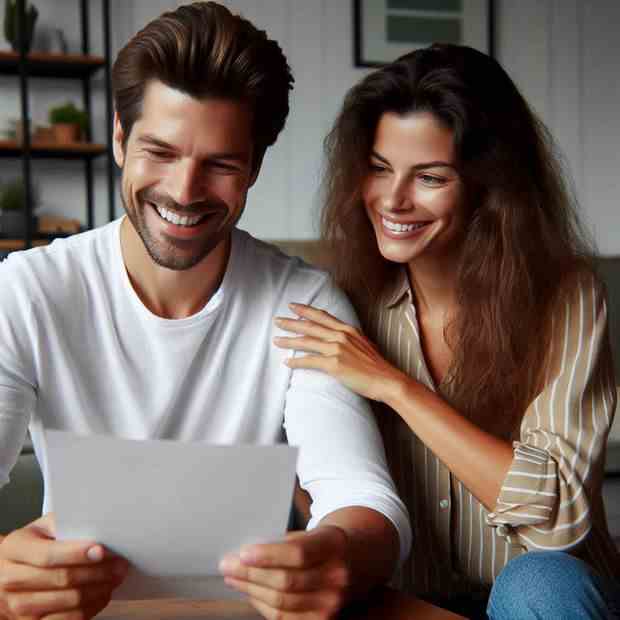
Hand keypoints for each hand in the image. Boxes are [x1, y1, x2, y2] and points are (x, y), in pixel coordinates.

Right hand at [0, 514, 127, 619]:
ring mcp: (18, 605)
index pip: (48, 555)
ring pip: (67, 602)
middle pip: (61, 579)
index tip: (101, 550)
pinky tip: (102, 594)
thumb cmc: (31, 546)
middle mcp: (11, 579)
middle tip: (119, 564)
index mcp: (14, 549)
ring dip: (98, 589)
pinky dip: (90, 607)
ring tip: (115, 577)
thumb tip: (95, 521)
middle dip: (96, 572)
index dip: (76, 554)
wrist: (5, 573)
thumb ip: (63, 522)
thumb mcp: (41, 527)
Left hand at [219, 525, 350, 619]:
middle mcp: (337, 577)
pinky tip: (250, 592)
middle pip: (286, 581)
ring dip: (251, 590)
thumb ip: (284, 543)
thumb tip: (244, 556)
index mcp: (334, 545)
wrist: (357, 560)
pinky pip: (284, 618)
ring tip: (233, 577)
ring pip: (281, 602)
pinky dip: (261, 605)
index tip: (243, 553)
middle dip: (250, 574)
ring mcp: (332, 603)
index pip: (298, 554)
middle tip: (227, 564)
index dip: (268, 555)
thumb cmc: (324, 543)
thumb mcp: (312, 532)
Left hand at [273, 303, 405, 402]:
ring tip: (276, 340)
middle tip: (278, 320)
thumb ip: (351, 339)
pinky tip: (287, 362)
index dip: (306, 310)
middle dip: (292, 322)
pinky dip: (296, 361)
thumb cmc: (377, 367)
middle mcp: (341, 336)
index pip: (323, 316)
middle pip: (311, 326)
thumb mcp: (365, 345)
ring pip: (307, 342)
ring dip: (289, 341)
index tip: (293, 307)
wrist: (387, 380)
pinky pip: (310, 361)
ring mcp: (337, 349)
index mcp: (348, 330)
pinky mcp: (334, 364)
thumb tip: (342, 339)